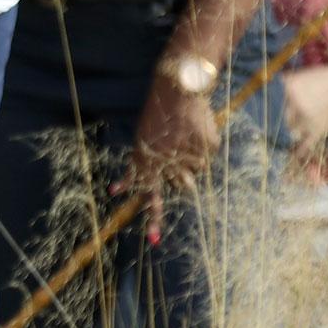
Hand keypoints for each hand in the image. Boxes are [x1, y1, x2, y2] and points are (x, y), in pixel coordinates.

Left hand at [120, 73, 220, 243]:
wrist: (178, 88)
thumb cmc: (156, 115)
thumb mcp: (140, 140)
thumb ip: (138, 165)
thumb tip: (120, 189)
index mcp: (147, 158)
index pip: (149, 192)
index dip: (153, 217)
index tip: (154, 239)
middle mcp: (167, 160)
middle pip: (181, 185)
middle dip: (182, 178)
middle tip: (180, 157)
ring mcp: (188, 154)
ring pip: (196, 170)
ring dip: (192, 159)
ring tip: (187, 135)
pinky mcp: (207, 146)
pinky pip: (207, 157)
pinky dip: (203, 146)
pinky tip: (197, 130)